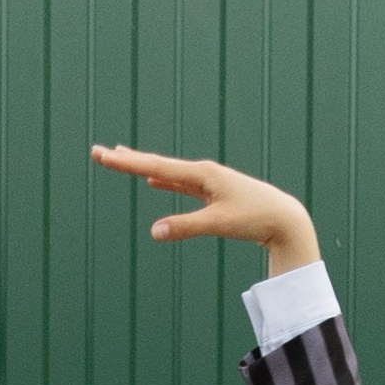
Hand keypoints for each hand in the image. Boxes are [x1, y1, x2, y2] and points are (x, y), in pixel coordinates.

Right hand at [92, 145, 319, 264]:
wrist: (284, 217)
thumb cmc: (255, 218)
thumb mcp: (218, 224)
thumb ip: (185, 227)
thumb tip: (154, 231)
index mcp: (201, 174)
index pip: (155, 166)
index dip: (126, 163)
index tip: (102, 154)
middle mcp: (202, 172)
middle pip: (156, 163)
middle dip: (127, 159)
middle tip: (99, 152)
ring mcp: (207, 181)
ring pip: (166, 171)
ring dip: (142, 166)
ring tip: (121, 157)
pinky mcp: (212, 192)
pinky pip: (180, 183)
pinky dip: (163, 179)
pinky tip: (153, 179)